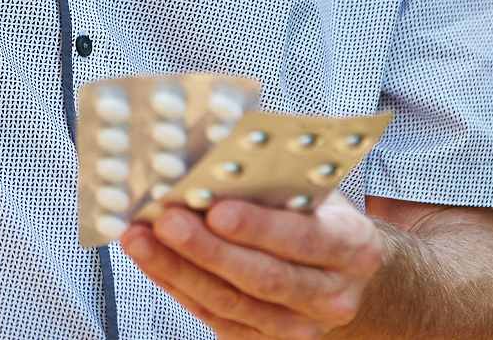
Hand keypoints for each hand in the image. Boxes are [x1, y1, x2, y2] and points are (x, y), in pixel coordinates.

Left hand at [120, 196, 384, 338]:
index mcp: (352, 248)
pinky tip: (152, 260)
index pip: (302, 238)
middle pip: (262, 277)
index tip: (215, 208)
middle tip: (164, 221)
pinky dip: (178, 286)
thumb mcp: (315, 193)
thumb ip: (278, 184)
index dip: (258, 227)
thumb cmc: (320, 218)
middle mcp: (331, 297)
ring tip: (140, 239)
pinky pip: (216, 317)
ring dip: (179, 270)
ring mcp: (300, 327)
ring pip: (231, 303)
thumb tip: (215, 167)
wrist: (345, 274)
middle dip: (207, 249)